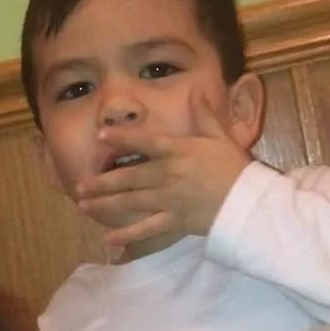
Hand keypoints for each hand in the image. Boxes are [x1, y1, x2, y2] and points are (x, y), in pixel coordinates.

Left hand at [75, 90, 249, 247]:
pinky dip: (127, 236)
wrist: (248, 202)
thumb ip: (205, 115)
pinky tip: (108, 240)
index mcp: (178, 151)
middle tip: (80, 186)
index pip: (144, 142)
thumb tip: (197, 90)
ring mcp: (169, 200)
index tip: (101, 136)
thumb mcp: (222, 137)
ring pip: (131, 202)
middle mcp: (167, 175)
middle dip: (102, 182)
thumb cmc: (236, 168)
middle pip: (128, 177)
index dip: (121, 138)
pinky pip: (147, 230)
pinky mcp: (174, 221)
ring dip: (106, 205)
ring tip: (85, 207)